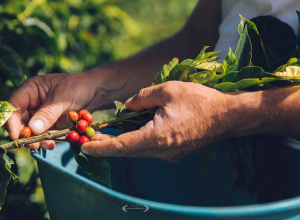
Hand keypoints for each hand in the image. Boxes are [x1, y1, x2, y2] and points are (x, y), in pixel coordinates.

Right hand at [6, 73, 96, 149]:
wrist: (94, 91)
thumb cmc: (77, 87)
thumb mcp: (63, 98)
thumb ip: (48, 113)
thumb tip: (32, 129)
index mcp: (30, 90)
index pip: (13, 106)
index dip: (12, 121)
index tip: (18, 136)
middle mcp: (31, 102)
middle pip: (19, 121)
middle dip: (25, 135)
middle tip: (34, 145)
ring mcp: (40, 114)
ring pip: (31, 131)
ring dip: (36, 140)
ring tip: (48, 145)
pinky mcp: (49, 124)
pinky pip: (43, 134)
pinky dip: (46, 140)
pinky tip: (53, 144)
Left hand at [81, 81, 234, 161]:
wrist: (228, 116)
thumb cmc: (200, 101)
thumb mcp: (168, 90)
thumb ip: (142, 97)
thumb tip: (127, 106)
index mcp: (157, 137)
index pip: (121, 146)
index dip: (101, 148)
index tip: (84, 148)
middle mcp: (161, 151)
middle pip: (127, 151)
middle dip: (107, 145)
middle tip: (90, 137)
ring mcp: (169, 155)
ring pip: (138, 150)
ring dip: (121, 143)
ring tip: (106, 133)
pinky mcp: (175, 153)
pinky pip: (149, 148)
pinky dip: (136, 141)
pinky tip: (131, 131)